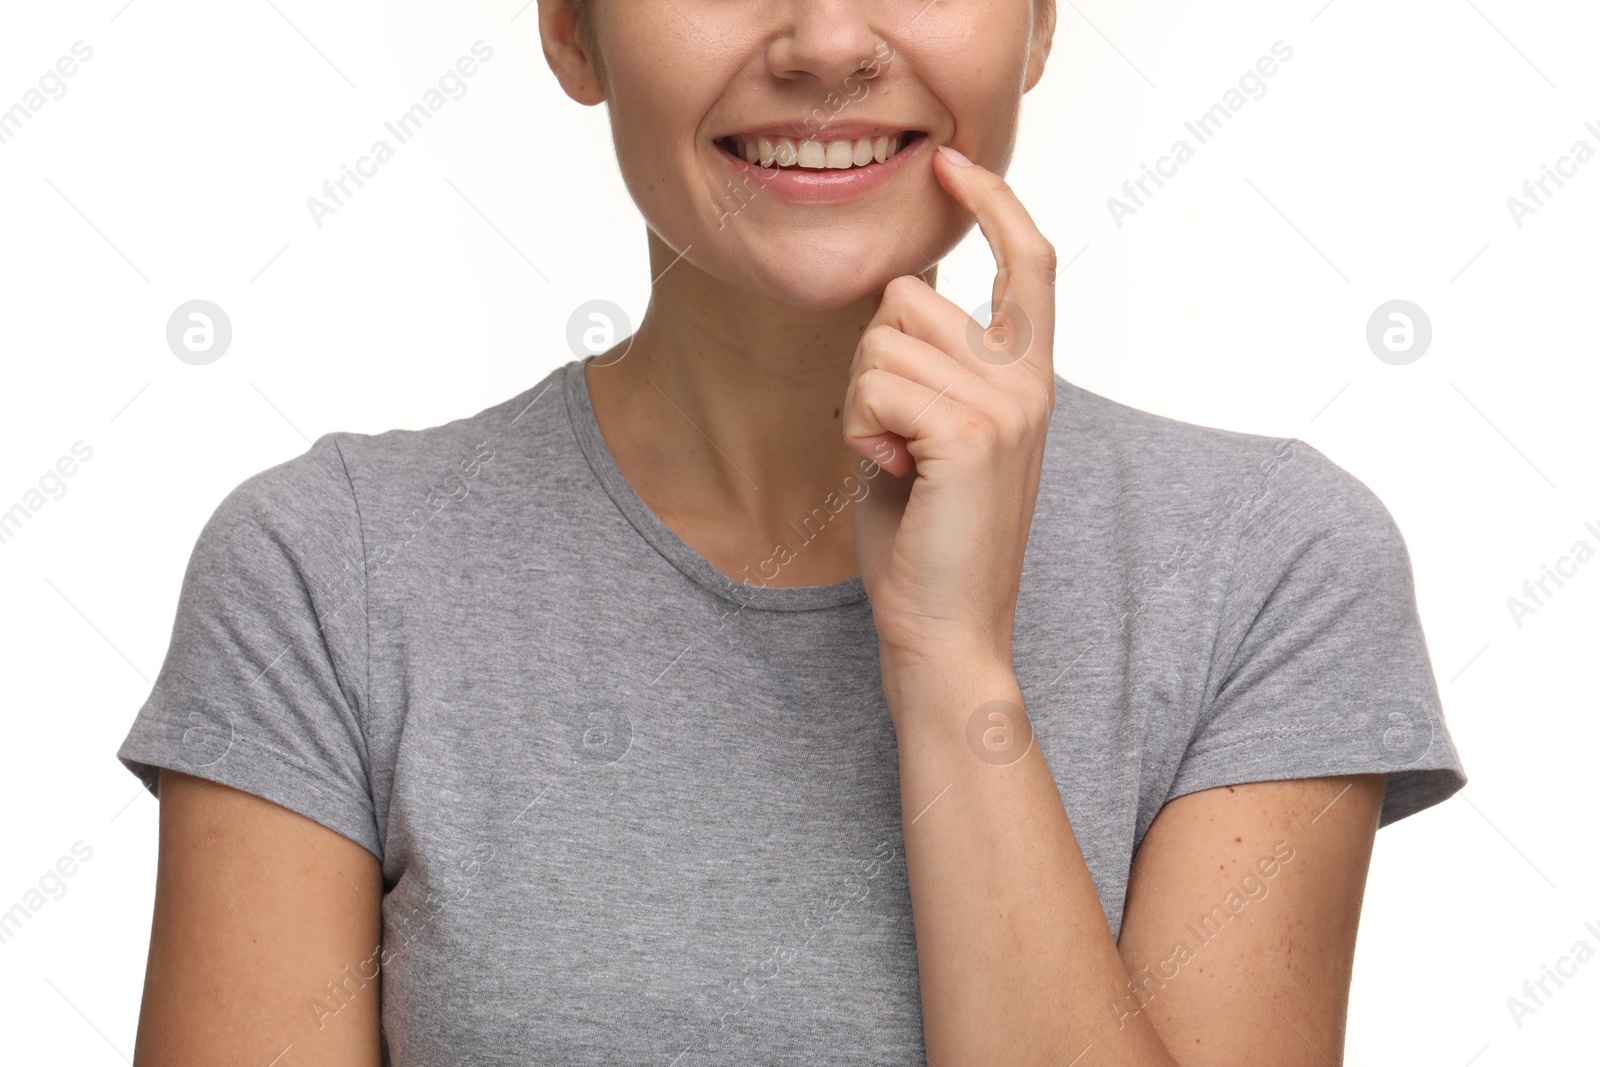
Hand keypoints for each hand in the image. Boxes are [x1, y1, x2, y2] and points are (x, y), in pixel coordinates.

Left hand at [841, 145, 1057, 679]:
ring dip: (861, 402)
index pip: (1028, 262)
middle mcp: (1028, 381)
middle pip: (907, 298)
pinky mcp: (970, 434)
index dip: (991, 203)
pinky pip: (874, 385)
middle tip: (893, 440)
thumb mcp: (930, 436)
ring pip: (881, 341)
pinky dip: (860, 431)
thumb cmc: (926, 540)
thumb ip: (930, 370)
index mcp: (1027, 379)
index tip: (951, 164)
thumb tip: (899, 302)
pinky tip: (890, 475)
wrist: (947, 631)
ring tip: (895, 463)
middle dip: (871, 362)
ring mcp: (1006, 405)